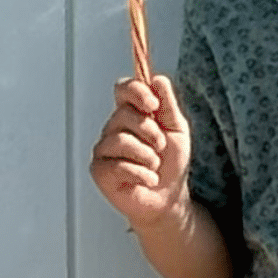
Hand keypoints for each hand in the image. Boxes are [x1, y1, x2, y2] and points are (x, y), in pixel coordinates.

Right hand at [90, 73, 192, 232]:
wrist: (169, 197)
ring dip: (147, 156)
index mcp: (131, 114)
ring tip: (155, 166)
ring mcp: (104, 150)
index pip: (123, 89)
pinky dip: (141, 174)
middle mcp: (113, 128)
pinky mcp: (100, 171)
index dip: (136, 92)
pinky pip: (118, 166)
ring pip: (121, 141)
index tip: (153, 105)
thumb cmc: (171, 164)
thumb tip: (158, 79)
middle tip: (161, 147)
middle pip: (123, 115)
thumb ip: (168, 104)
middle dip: (150, 131)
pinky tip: (148, 179)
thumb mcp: (177, 129)